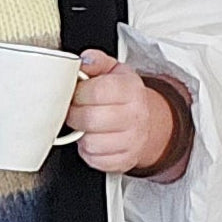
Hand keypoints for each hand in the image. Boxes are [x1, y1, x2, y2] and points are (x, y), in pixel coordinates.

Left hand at [65, 49, 183, 175]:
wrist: (147, 121)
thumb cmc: (124, 96)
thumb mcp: (113, 70)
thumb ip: (96, 61)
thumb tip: (83, 61)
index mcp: (131, 90)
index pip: (97, 91)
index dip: (78, 93)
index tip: (74, 94)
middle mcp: (135, 116)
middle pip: (90, 119)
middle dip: (73, 115)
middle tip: (74, 110)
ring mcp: (132, 140)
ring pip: (91, 143)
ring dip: (80, 135)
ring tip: (84, 125)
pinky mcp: (125, 160)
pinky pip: (95, 161)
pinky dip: (88, 152)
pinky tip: (92, 139)